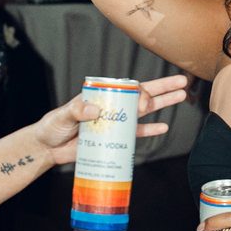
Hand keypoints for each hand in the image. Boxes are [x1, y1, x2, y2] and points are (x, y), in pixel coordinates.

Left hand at [35, 74, 187, 164]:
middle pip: (143, 94)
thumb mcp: (62, 115)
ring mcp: (116, 121)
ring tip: (182, 96)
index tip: (144, 104)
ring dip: (163, 104)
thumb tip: (96, 109)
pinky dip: (151, 130)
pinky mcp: (115, 138)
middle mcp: (113, 105)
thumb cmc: (53, 127)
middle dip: (163, 88)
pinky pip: (137, 133)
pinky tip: (164, 126)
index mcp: (102, 95)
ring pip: (145, 111)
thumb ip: (77, 110)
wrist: (48, 148)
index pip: (128, 89)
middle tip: (182, 82)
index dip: (142, 93)